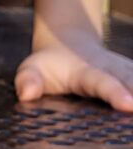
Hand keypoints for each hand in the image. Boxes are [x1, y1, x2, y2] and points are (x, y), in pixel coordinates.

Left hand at [15, 35, 132, 111]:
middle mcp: (114, 71)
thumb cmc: (51, 64)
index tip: (129, 103)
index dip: (116, 92)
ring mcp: (129, 74)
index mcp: (88, 71)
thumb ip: (29, 81)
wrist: (70, 44)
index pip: (103, 83)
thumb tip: (26, 93)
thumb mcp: (32, 68)